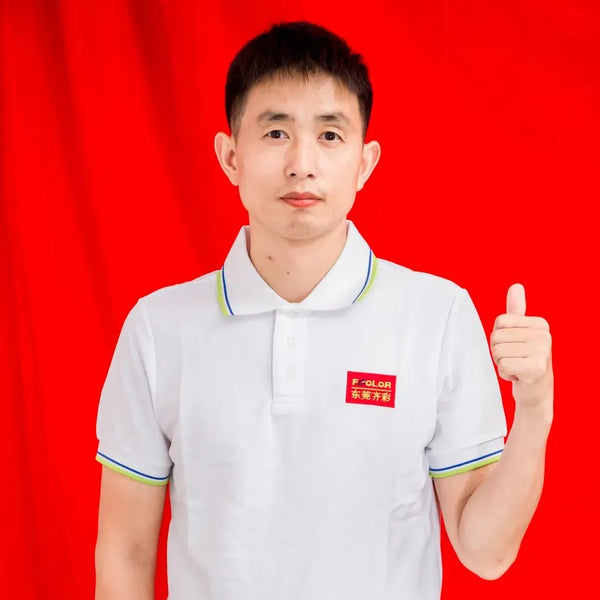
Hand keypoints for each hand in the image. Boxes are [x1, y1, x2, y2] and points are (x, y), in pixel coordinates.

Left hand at [490, 283, 552, 410]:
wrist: (535, 392)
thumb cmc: (523, 360)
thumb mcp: (519, 333)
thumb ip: (516, 310)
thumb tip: (516, 286)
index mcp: (540, 324)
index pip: (500, 322)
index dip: (499, 338)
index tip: (514, 347)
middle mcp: (544, 335)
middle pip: (496, 337)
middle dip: (499, 352)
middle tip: (515, 360)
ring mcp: (542, 351)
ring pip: (497, 352)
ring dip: (502, 364)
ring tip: (517, 367)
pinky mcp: (536, 368)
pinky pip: (503, 365)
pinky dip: (505, 373)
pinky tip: (518, 376)